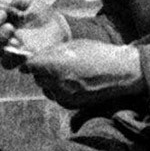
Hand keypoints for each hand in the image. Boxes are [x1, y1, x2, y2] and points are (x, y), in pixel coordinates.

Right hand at [0, 0, 72, 69]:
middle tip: (9, 26)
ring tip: (16, 39)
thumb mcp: (31, 1)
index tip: (2, 13)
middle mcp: (8, 45)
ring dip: (8, 52)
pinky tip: (28, 52)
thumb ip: (17, 0)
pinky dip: (22, 60)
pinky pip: (22, 67)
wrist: (61, 27)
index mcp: (3, 30)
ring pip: (5, 62)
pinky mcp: (31, 63)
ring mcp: (19, 56)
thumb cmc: (41, 14)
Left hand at [24, 40, 144, 107]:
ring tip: (68, 73)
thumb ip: (51, 53)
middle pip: (37, 78)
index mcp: (55, 66)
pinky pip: (57, 97)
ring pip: (46, 89)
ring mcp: (63, 96)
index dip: (30, 62)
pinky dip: (60, 90)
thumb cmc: (98, 54)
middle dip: (42, 71)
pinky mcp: (71, 105)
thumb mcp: (72, 45)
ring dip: (50, 81)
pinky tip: (73, 82)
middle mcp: (56, 83)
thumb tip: (35, 57)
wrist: (120, 72)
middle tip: (56, 63)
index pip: (29, 66)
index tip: (33, 60)